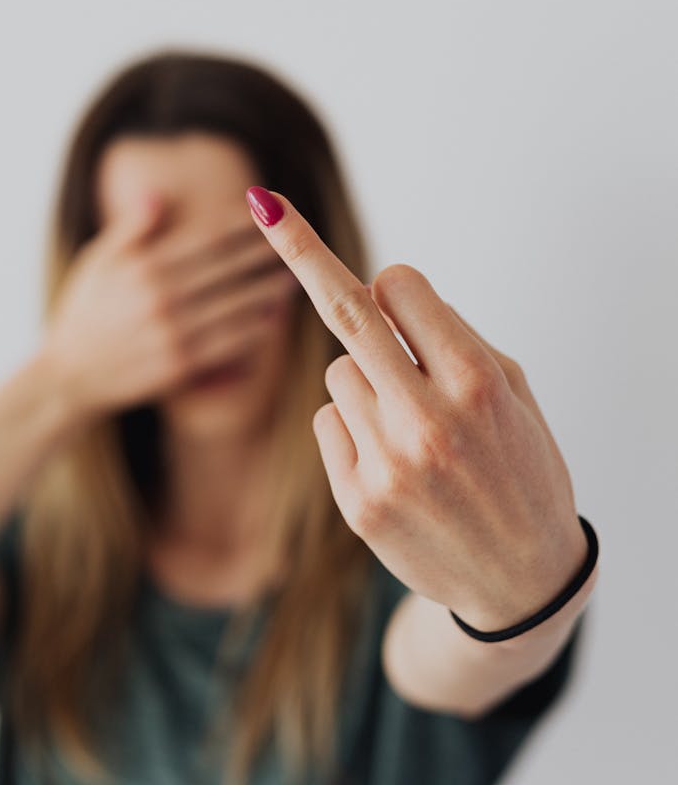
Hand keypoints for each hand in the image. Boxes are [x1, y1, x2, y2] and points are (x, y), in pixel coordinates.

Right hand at [41, 190, 298, 421]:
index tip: (265, 212)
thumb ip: (130, 230)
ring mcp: (173, 334)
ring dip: (266, 292)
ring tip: (289, 279)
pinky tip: (270, 319)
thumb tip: (157, 195)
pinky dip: (253, 330)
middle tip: (292, 242)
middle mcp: (161, 299)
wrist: (69, 377)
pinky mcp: (181, 366)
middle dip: (262, 253)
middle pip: (227, 269)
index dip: (240, 224)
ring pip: (235, 307)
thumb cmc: (85, 312)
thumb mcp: (97, 262)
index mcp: (143, 268)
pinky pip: (228, 344)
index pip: (206, 238)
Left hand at [245, 185, 588, 630]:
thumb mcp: (515, 395)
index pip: (401, 289)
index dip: (397, 288)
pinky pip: (326, 422)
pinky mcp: (357, 502)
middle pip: (347, 314)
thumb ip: (451, 339)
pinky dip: (351, 428)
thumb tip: (378, 290)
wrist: (520, 580)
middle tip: (263, 205)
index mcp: (478, 382)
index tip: (388, 283)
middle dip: (302, 251)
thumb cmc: (521, 468)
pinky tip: (395, 464)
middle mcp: (430, 419)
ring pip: (338, 374)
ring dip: (366, 383)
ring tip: (416, 432)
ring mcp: (388, 464)